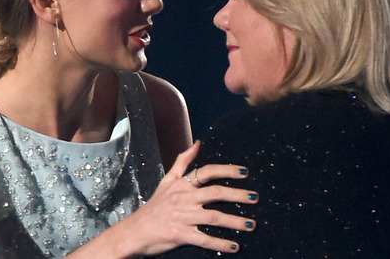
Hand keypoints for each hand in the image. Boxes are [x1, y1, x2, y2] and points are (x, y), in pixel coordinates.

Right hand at [127, 141, 257, 255]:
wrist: (135, 231)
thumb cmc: (154, 206)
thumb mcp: (167, 181)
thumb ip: (183, 162)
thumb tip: (198, 143)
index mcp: (183, 185)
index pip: (207, 172)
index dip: (227, 170)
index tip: (245, 172)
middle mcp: (185, 199)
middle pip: (216, 193)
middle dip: (238, 195)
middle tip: (255, 197)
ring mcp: (183, 217)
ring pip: (214, 217)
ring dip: (235, 221)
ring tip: (251, 224)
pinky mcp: (181, 235)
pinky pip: (205, 239)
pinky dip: (220, 244)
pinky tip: (235, 246)